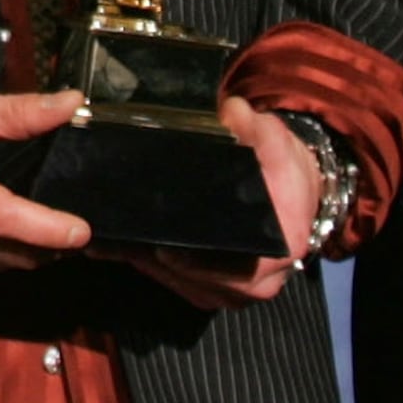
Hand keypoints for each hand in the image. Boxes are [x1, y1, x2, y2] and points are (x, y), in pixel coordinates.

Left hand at [117, 92, 310, 310]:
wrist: (292, 190)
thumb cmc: (284, 171)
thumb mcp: (275, 144)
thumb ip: (255, 129)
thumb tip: (234, 112)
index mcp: (272, 258)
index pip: (226, 271)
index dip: (191, 262)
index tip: (159, 246)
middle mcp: (249, 287)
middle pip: (191, 278)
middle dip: (155, 256)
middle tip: (119, 232)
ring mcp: (225, 290)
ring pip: (175, 281)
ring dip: (144, 259)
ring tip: (111, 234)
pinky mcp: (205, 287)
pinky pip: (171, 279)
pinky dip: (146, 259)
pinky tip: (118, 241)